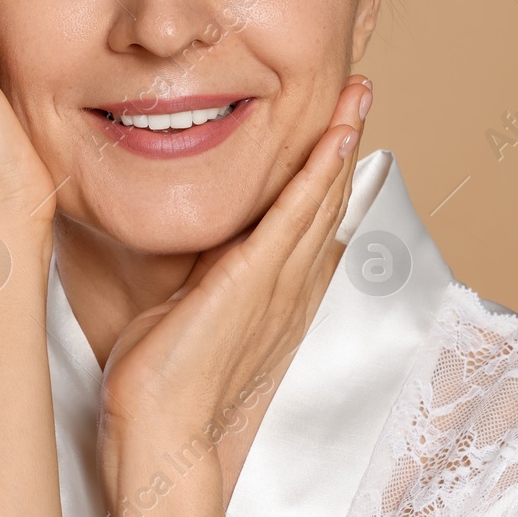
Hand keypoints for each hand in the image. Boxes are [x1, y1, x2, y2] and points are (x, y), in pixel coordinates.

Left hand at [96, 76, 371, 499]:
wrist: (159, 427)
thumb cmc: (161, 378)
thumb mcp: (186, 309)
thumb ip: (200, 276)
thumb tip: (192, 253)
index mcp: (276, 292)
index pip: (310, 218)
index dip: (326, 168)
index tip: (335, 125)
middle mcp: (290, 284)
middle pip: (328, 199)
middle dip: (344, 139)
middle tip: (359, 89)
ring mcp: (279, 281)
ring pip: (321, 197)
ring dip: (342, 141)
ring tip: (357, 93)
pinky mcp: (257, 278)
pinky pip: (297, 214)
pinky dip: (319, 171)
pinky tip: (334, 135)